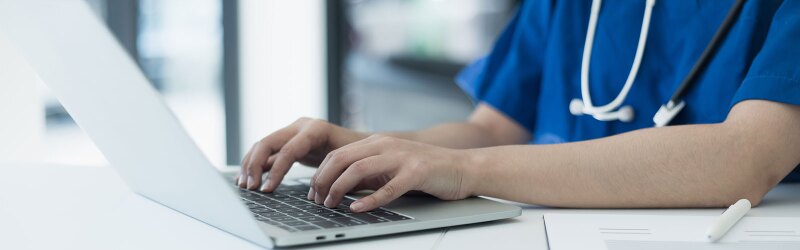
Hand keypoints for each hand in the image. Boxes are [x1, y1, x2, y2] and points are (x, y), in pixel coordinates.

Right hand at [238, 118, 366, 190]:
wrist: (362, 144)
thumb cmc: (358, 154)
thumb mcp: (347, 160)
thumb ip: (331, 170)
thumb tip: (316, 191)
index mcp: (316, 129)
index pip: (288, 149)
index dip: (275, 170)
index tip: (266, 189)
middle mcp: (301, 126)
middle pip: (268, 142)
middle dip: (254, 165)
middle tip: (250, 187)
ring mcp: (293, 131)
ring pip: (263, 145)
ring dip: (250, 164)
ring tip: (245, 185)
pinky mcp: (288, 141)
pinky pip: (267, 151)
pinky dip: (256, 164)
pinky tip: (248, 178)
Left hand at [307, 135, 474, 211]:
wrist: (463, 167)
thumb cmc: (426, 170)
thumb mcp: (390, 167)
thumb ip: (367, 173)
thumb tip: (338, 187)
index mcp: (377, 143)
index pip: (337, 154)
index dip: (320, 174)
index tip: (313, 193)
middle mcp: (385, 145)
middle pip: (342, 159)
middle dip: (324, 181)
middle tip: (317, 201)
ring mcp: (401, 158)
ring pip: (358, 170)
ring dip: (339, 189)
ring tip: (332, 205)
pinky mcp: (416, 173)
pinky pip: (388, 188)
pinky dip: (369, 200)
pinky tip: (357, 209)